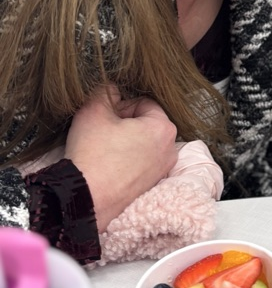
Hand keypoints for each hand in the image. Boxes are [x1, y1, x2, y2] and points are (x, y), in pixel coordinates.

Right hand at [65, 86, 178, 230]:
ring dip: (125, 140)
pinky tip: (108, 163)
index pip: (144, 103)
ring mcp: (162, 170)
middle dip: (124, 122)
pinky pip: (140, 162)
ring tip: (103, 147)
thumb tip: (112, 88)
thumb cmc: (92, 156)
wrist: (85, 199)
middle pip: (146, 123)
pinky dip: (126, 159)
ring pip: (143, 143)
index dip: (121, 105)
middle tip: (103, 130)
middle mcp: (170, 149)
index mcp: (163, 128)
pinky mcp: (150, 185)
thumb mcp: (93, 111)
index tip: (106, 115)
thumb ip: (106, 91)